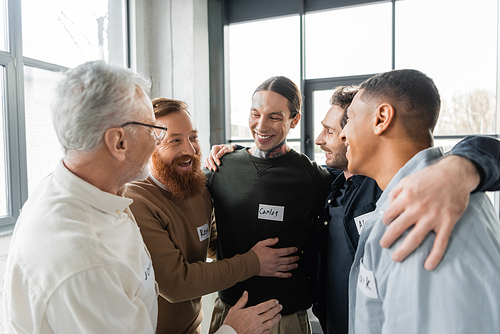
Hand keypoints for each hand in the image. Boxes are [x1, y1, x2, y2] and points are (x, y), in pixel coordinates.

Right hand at [204, 144, 235, 170]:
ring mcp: (211, 154)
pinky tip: (206, 167)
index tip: (219, 164)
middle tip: (215, 169)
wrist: (229, 149)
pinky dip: (206, 163)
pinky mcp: (211, 157)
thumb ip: (222, 152)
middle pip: (210, 158)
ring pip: (207, 159)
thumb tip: (216, 156)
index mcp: (215, 147)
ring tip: (211, 169)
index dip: (216, 160)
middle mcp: (212, 151)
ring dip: (208, 165)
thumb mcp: (227, 149)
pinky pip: (207, 160)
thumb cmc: (228, 148)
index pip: (213, 154)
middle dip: (212, 164)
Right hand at [223, 291, 281, 333]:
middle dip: (276, 309)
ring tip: (279, 316)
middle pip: (270, 313)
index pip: (265, 306)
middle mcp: (257, 320)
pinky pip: (268, 331)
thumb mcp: (235, 309)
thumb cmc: (231, 323)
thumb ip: (242, 301)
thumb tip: (245, 293)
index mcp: (251, 312)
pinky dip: (272, 327)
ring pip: (271, 323)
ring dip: (276, 318)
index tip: (276, 301)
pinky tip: (273, 326)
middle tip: (280, 307)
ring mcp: (258, 328)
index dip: (272, 303)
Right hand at [251, 238, 298, 277]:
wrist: (249, 263)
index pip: (286, 251)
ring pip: (286, 267)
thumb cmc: (254, 254)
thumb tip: (276, 239)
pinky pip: (281, 275)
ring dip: (292, 266)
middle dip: (294, 258)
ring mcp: (274, 268)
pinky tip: (289, 274)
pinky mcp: (272, 273)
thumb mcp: (261, 243)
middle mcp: (276, 261)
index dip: (292, 250)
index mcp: (274, 253)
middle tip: (297, 257)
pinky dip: (286, 275)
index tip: (295, 249)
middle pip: (288, 260)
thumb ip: (270, 241)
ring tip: (296, 265)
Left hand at [380, 155, 479, 269]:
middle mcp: (417, 208)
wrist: (456, 174)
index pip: (389, 214)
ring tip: (396, 257)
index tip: (387, 224)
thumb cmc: (430, 176)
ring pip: (415, 238)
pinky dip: (434, 256)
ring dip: (404, 250)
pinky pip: (440, 243)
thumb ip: (396, 191)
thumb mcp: (408, 179)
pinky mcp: (447, 222)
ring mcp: (432, 217)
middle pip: (398, 228)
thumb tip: (388, 204)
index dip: (385, 220)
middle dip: (388, 239)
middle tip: (384, 245)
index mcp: (406, 196)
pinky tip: (428, 265)